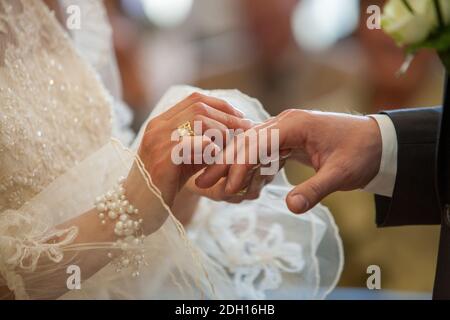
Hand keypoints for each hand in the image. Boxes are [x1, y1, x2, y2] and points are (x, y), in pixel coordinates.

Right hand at [137, 92, 251, 206]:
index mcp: (161, 122)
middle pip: (199, 107)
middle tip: (247, 130)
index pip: (195, 99)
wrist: (137, 209)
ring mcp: (158, 141)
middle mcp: (158, 126)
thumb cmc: (164, 185)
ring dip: (223, 132)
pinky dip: (210, 147)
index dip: (221, 105)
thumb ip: (203, 144)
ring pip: (199, 121)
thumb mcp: (185, 159)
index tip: (240, 117)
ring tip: (234, 146)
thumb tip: (233, 132)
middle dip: (228, 117)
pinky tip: (219, 155)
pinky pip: (192, 144)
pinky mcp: (163, 159)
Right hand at [196, 109, 381, 213]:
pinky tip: (240, 181)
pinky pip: (263, 151)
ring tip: (213, 182)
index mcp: (295, 124)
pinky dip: (250, 166)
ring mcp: (286, 129)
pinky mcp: (289, 139)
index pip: (257, 143)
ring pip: (251, 145)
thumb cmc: (362, 153)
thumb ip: (315, 190)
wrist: (378, 142)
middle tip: (202, 182)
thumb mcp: (341, 174)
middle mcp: (286, 123)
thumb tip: (290, 208)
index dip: (239, 166)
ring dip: (232, 164)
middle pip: (247, 141)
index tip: (226, 188)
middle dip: (224, 163)